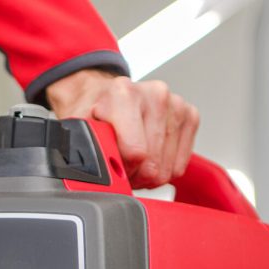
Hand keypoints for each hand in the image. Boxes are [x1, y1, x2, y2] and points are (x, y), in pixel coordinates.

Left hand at [46, 69, 199, 188]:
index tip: (111, 161)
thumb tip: (96, 171)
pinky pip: (179, 166)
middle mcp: (155, 94)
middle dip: (134, 173)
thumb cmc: (94, 113)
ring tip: (133, 159)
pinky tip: (150, 155)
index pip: (136, 153)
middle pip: (152, 165)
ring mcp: (176, 104)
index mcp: (125, 93)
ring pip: (167, 169)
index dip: (122, 168)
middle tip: (121, 163)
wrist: (104, 95)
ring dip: (148, 173)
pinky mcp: (190, 116)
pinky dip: (163, 168)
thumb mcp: (79, 131)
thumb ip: (84, 148)